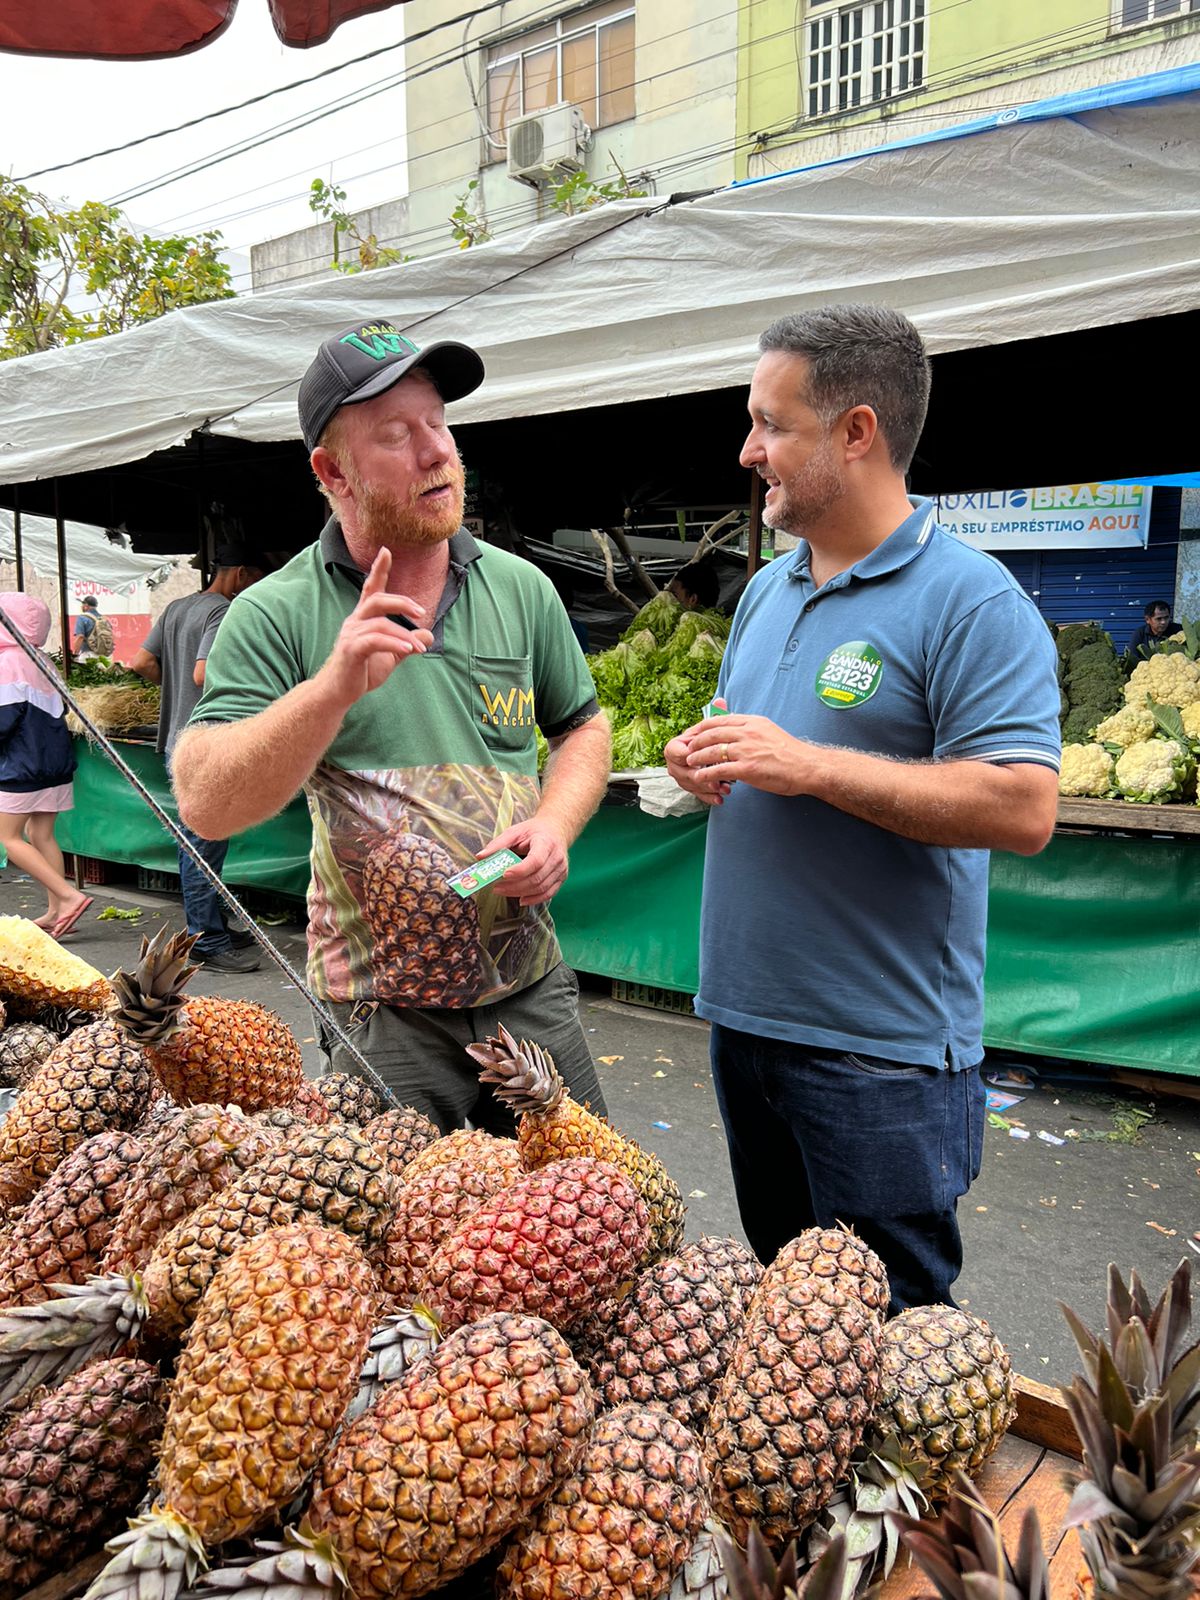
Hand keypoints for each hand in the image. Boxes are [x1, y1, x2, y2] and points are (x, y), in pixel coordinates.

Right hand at [316, 549, 434, 711]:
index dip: (378, 570)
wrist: (339, 692)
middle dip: (400, 602)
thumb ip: (407, 643)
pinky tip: (409, 649)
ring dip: (404, 635)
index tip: (386, 551)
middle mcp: (355, 622)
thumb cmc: (361, 672)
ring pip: (380, 623)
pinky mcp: (351, 650)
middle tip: (420, 612)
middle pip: (376, 599)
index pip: (371, 589)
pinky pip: (375, 640)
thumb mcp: (391, 656)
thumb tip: (428, 634)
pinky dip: (394, 643)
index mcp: (362, 619)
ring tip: (420, 648)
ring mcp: (351, 635)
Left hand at [479, 817, 568, 906]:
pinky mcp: (561, 878)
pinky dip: (534, 900)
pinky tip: (520, 900)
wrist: (556, 831)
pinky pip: (548, 894)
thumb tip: (480, 857)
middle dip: (514, 886)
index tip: (503, 875)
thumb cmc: (533, 831)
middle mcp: (557, 857)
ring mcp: (561, 869)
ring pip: (541, 888)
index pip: (535, 861)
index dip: (520, 871)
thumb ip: (498, 844)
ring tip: (502, 891)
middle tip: (496, 887)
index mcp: (546, 843)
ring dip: (520, 893)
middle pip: (536, 878)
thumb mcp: (515, 832)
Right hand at [664, 727, 730, 806]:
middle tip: (717, 782)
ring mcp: (681, 778)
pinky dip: (710, 797)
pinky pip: (698, 794)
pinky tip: (719, 798)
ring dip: (709, 789)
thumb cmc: (705, 737)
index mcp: (672, 749)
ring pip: (693, 786)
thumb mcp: (703, 732)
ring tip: (725, 789)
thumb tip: (704, 742)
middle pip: (686, 774)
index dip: (692, 757)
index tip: (705, 759)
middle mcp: (674, 765)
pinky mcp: (690, 787)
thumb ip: (702, 736)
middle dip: (703, 779)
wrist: (708, 745)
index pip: (679, 754)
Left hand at [684, 714, 808, 796]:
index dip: (702, 727)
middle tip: (686, 748)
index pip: (719, 720)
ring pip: (712, 751)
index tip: (693, 733)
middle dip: (695, 741)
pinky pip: (719, 770)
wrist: (807, 766)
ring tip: (689, 762)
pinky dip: (706, 774)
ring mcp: (747, 750)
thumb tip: (733, 727)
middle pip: (712, 733)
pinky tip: (699, 778)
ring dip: (697, 757)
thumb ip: (750, 729)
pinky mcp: (748, 768)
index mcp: (752, 722)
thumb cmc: (789, 752)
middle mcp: (748, 732)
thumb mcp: (768, 731)